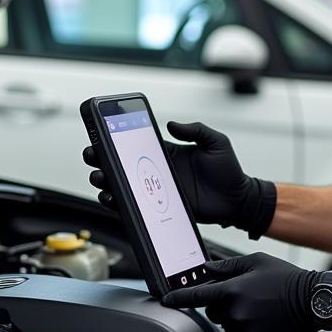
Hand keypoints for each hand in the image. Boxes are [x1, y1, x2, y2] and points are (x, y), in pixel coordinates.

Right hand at [83, 121, 275, 237]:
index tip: (102, 134)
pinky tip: (111, 198)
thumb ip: (196, 130)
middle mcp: (159, 170)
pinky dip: (119, 203)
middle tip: (93, 155)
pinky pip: (135, 205)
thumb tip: (172, 124)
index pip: (137, 144)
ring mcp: (158, 189)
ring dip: (107, 181)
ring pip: (124, 185)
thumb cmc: (229, 171)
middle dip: (103, 159)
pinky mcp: (161, 207)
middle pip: (123, 164)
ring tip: (99, 177)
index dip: (118, 139)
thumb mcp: (216, 142)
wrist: (238, 201)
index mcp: (169, 152)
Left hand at [163, 253, 331, 331]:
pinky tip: (263, 316)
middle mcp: (236, 312)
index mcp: (232, 290)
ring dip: (235, 315)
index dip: (179, 298)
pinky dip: (248, 326)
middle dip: (222, 303)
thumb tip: (208, 269)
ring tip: (258, 305)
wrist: (311, 301)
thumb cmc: (287, 279)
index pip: (197, 297)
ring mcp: (246, 329)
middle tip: (243, 294)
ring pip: (228, 324)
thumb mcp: (256, 262)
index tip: (167, 300)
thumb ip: (228, 266)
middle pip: (213, 311)